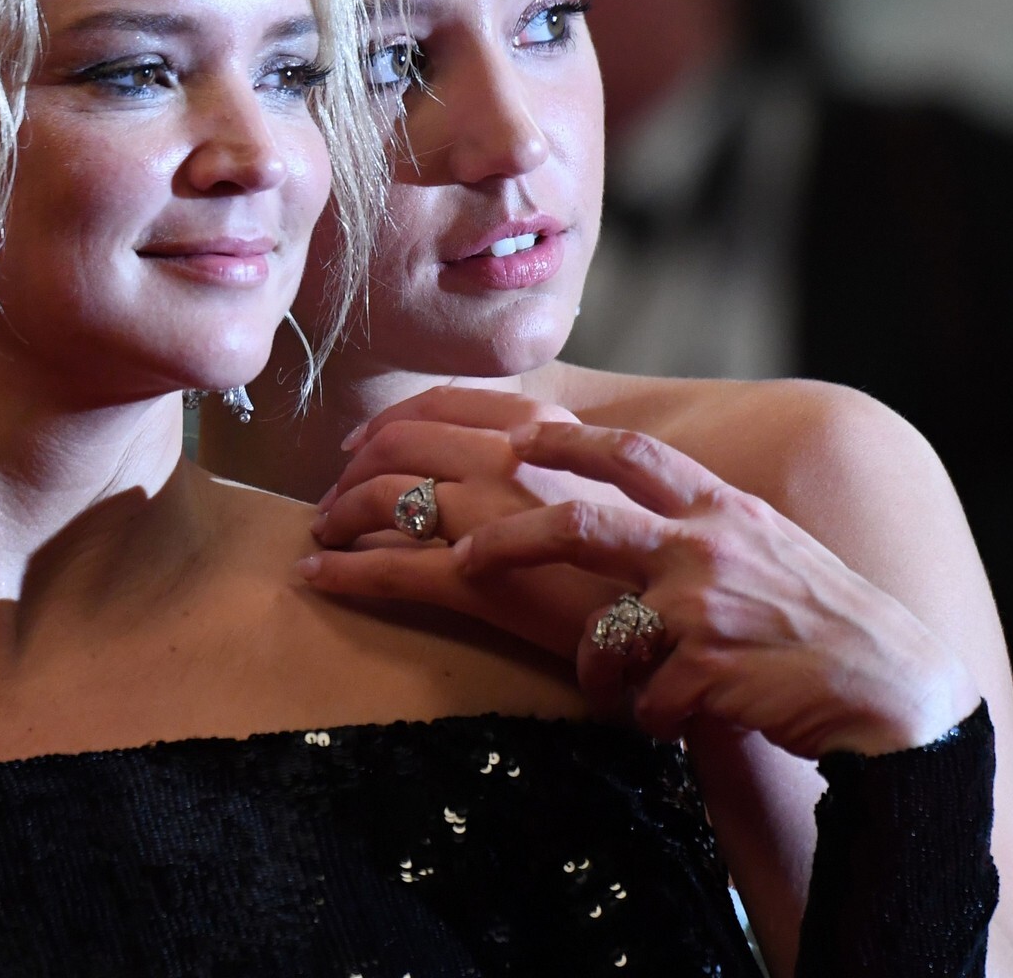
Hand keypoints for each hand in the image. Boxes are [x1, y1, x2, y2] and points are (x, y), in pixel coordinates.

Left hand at [303, 387, 629, 656]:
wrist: (696, 610)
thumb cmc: (651, 553)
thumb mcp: (611, 480)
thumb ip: (556, 460)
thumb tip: (503, 458)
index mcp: (541, 428)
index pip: (442, 403)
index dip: (390, 421)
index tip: (362, 444)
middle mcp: (508, 457)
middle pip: (400, 443)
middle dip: (354, 469)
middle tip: (334, 496)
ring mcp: (489, 515)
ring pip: (384, 496)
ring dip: (339, 513)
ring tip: (324, 534)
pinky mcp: (477, 579)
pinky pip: (388, 566)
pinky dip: (341, 567)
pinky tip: (316, 573)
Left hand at [306, 401, 977, 759]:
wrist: (893, 691)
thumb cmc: (820, 625)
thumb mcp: (766, 551)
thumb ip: (701, 530)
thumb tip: (633, 513)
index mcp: (723, 509)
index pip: (632, 454)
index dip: (567, 440)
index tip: (514, 430)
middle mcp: (711, 546)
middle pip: (583, 525)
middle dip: (510, 538)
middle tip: (464, 556)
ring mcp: (709, 609)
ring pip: (604, 633)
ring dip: (597, 667)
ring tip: (614, 687)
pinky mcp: (710, 673)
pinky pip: (642, 699)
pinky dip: (650, 716)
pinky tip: (683, 723)